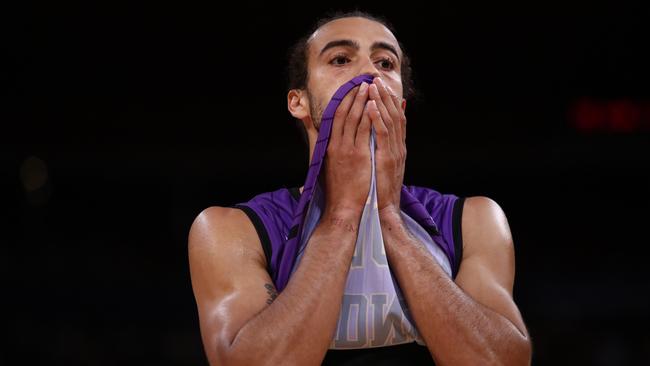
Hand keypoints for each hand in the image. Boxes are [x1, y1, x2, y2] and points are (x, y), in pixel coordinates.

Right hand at [322, 81, 372, 216]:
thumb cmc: (336, 187)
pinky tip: (374, 105)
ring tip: (370, 87)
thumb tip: (308, 127)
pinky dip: (369, 116)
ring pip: (354, 118)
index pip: (334, 116)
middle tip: (362, 81)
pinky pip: (364, 131)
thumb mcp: (323, 162)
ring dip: (362, 101)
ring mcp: (347, 149)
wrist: (342, 206)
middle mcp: (336, 144)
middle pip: (344, 113)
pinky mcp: (359, 156)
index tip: (351, 88)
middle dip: (354, 95)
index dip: (343, 100)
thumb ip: (317, 142)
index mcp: (328, 145)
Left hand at [367, 77, 406, 213]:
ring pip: (390, 120)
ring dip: (381, 101)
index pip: (396, 117)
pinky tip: (372, 106)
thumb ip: (381, 150)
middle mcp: (398, 146)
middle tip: (376, 78)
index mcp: (397, 147)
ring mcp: (395, 152)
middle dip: (385, 95)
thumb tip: (376, 137)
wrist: (384, 208)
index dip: (389, 100)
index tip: (380, 85)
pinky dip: (378, 118)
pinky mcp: (387, 158)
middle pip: (394, 114)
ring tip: (373, 86)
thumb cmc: (379, 189)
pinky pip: (383, 134)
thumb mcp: (382, 166)